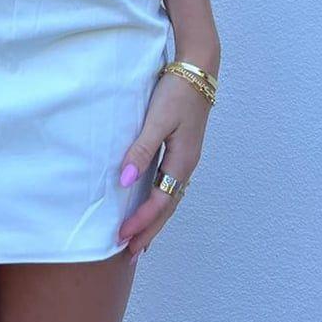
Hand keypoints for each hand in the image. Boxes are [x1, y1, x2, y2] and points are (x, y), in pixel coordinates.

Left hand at [115, 67, 212, 257]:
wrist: (199, 68)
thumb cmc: (177, 91)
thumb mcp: (158, 119)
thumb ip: (141, 149)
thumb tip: (124, 180)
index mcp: (182, 161)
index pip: (159, 202)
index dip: (141, 221)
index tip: (122, 237)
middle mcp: (187, 165)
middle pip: (168, 206)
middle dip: (149, 229)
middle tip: (131, 253)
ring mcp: (186, 157)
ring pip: (170, 197)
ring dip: (155, 218)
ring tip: (140, 237)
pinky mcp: (183, 148)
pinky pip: (170, 184)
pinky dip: (160, 200)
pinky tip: (152, 202)